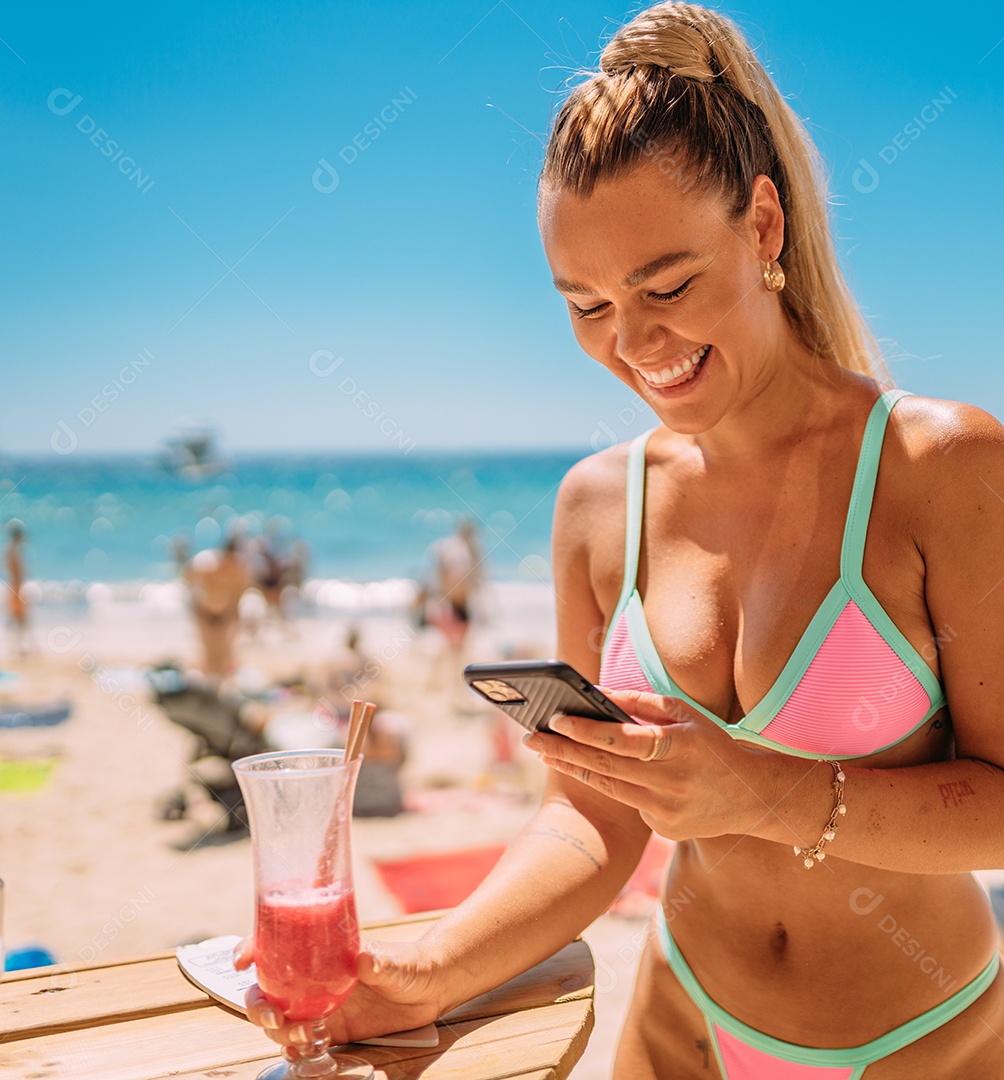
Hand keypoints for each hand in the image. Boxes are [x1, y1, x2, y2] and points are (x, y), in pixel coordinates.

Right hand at [234, 935, 442, 1051]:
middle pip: (267, 991)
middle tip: (276, 1018)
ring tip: (308, 1037)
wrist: (431, 989)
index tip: (242, 960)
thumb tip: (362, 958)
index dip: (252, 948)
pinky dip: (297, 1051)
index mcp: (322, 952)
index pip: (277, 945)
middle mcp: (314, 979)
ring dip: (281, 1032)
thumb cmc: (411, 963)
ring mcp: (321, 1005)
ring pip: (280, 1020)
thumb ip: (379, 961)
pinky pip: (301, 1044)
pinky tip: (306, 1053)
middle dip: (258, 1006)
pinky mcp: (333, 1030)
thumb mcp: (396, 961)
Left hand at [522, 688, 774, 840]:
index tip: (555, 718)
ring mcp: (668, 811)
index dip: (586, 730)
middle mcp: (673, 782)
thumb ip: (640, 703)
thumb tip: (595, 694)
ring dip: (573, 767)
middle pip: (605, 766)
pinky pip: (628, 802)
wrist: (753, 796)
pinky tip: (588, 768)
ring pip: (608, 787)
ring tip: (544, 751)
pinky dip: (609, 784)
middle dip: (563, 750)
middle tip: (530, 737)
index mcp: (680, 746)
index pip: (622, 739)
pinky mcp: (665, 830)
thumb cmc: (712, 744)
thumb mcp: (685, 713)